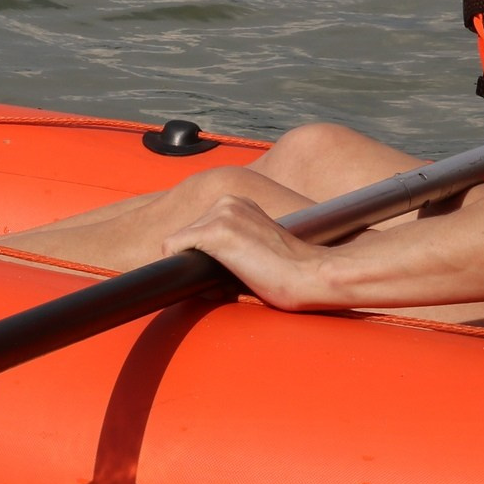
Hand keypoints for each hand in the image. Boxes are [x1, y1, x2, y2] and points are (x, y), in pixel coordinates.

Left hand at [153, 193, 339, 311]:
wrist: (312, 275)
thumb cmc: (289, 271)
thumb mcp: (256, 246)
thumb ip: (230, 247)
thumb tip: (195, 267)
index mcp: (239, 203)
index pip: (201, 229)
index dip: (210, 258)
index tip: (233, 271)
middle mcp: (227, 201)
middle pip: (189, 237)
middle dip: (203, 262)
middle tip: (234, 280)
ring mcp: (220, 214)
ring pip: (182, 245)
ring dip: (198, 268)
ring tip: (232, 281)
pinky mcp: (214, 232)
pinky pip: (172, 247)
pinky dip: (182, 268)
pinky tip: (212, 281)